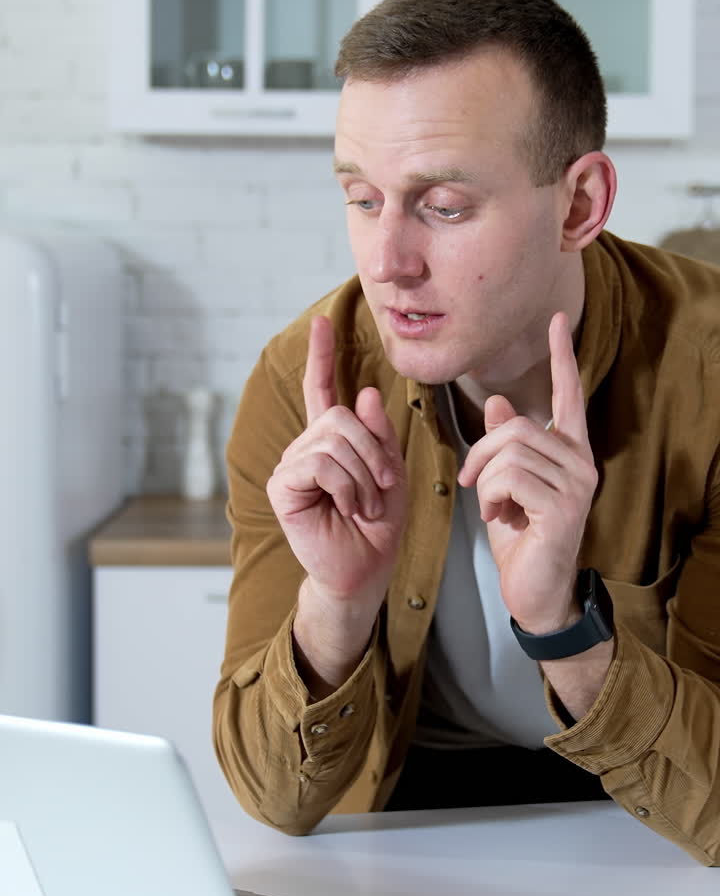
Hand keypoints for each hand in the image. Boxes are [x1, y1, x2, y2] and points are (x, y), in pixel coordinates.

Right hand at [266, 315, 406, 687]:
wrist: (364, 573)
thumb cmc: (378, 527)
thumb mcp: (392, 474)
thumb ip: (379, 436)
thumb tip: (367, 393)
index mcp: (331, 441)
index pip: (322, 390)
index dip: (322, 356)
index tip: (321, 323)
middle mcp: (306, 447)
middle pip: (341, 417)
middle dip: (373, 452)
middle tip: (381, 490)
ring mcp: (291, 465)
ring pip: (334, 440)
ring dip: (364, 476)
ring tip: (365, 506)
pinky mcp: (283, 486)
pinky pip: (322, 464)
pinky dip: (347, 487)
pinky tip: (348, 509)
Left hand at [458, 312, 596, 633]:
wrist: (534, 591)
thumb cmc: (521, 538)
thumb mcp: (504, 485)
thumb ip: (506, 445)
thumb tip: (500, 402)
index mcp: (568, 451)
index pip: (568, 394)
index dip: (561, 357)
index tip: (558, 320)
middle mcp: (581, 462)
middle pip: (517, 427)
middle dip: (482, 453)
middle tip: (472, 484)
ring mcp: (577, 484)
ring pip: (509, 452)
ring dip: (484, 482)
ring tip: (492, 507)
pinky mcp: (564, 507)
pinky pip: (508, 478)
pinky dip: (490, 496)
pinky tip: (499, 519)